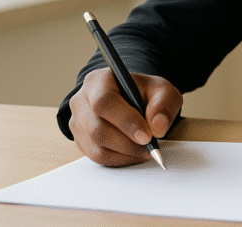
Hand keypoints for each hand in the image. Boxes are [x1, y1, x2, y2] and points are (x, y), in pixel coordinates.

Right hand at [68, 68, 182, 166]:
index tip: (147, 136)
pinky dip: (119, 160)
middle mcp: (82, 101)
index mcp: (99, 81)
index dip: (125, 121)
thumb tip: (158, 128)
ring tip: (145, 151)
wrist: (132, 99)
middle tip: (149, 147)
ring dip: (124, 154)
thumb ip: (164, 104)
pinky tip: (134, 154)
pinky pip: (97, 157)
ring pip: (96, 147)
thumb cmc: (144, 93)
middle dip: (127, 143)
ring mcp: (78, 122)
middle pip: (97, 129)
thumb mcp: (162, 90)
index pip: (104, 102)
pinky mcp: (80, 140)